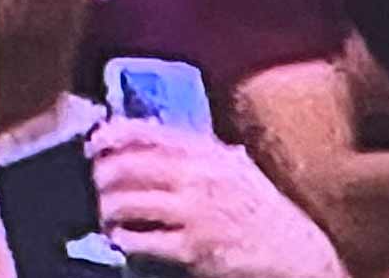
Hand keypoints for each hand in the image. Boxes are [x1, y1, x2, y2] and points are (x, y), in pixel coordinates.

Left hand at [86, 121, 342, 277]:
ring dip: (106, 209)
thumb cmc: (262, 212)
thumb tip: (153, 138)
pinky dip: (124, 240)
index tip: (92, 142)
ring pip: (127, 203)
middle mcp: (200, 178)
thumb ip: (200, 152)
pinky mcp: (193, 250)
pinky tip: (121, 241)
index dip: (112, 134)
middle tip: (92, 184)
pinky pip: (141, 241)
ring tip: (103, 216)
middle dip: (100, 176)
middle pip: (128, 167)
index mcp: (209, 153)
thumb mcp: (236, 170)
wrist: (297, 255)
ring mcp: (196, 214)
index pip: (148, 132)